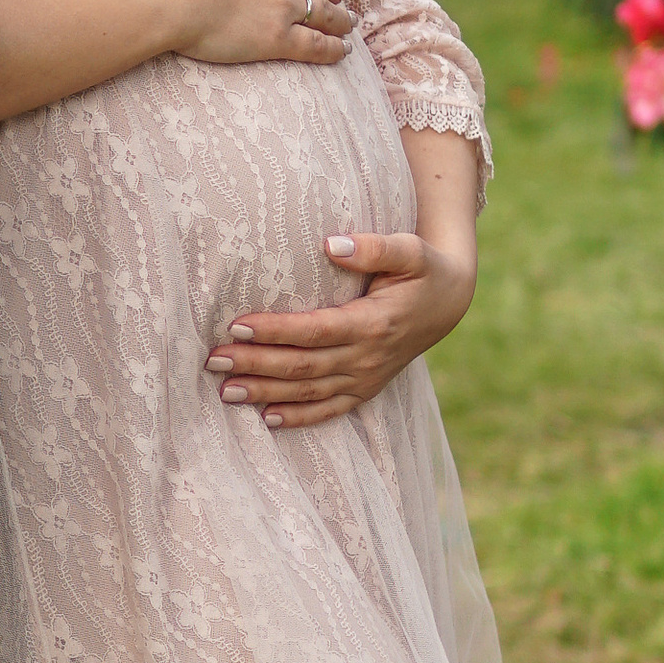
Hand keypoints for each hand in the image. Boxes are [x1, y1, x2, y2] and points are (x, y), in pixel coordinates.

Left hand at [206, 226, 475, 429]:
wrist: (450, 303)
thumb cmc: (424, 270)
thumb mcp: (410, 251)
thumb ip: (374, 247)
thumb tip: (332, 244)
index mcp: (373, 323)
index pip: (314, 330)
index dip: (275, 331)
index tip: (237, 326)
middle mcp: (367, 357)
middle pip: (302, 365)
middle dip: (256, 364)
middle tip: (213, 359)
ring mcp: (366, 378)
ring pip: (309, 392)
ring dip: (266, 393)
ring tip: (225, 391)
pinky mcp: (365, 390)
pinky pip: (330, 410)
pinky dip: (299, 418)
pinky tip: (266, 418)